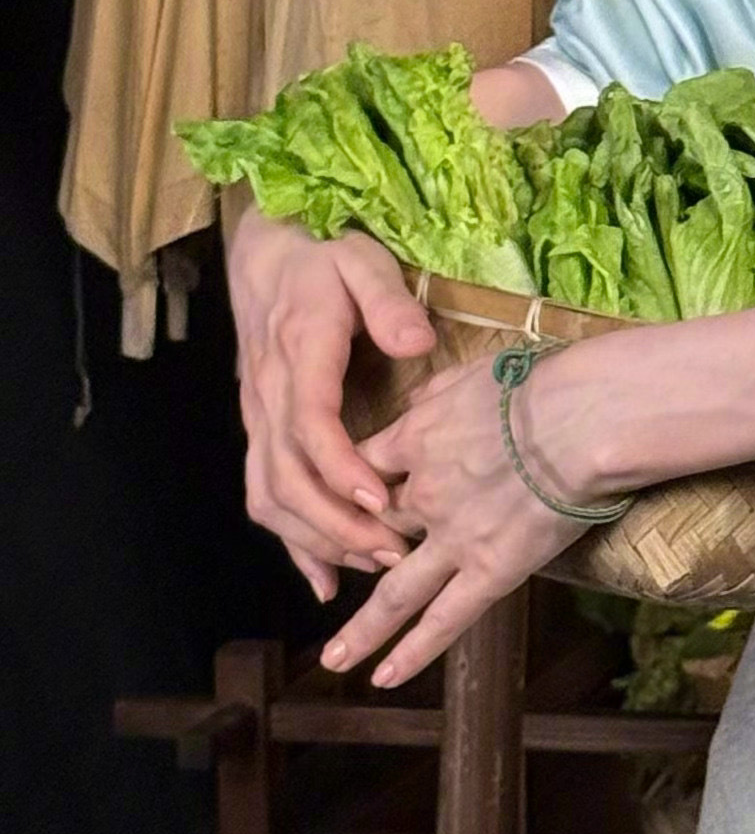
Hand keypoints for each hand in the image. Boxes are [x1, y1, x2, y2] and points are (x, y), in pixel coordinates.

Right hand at [227, 204, 436, 602]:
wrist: (263, 255)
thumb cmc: (321, 257)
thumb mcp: (361, 259)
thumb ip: (387, 300)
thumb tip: (418, 342)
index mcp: (299, 351)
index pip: (310, 423)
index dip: (341, 467)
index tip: (380, 499)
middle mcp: (269, 395)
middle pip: (287, 478)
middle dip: (336, 524)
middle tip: (392, 550)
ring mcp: (259, 419)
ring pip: (271, 497)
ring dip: (317, 539)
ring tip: (372, 563)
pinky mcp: (260, 433)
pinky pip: (264, 497)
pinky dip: (292, 542)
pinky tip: (325, 578)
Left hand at [320, 355, 583, 688]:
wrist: (584, 415)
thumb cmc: (540, 381)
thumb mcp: (471, 370)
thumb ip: (434, 393)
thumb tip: (415, 402)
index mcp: (416, 438)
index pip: (364, 467)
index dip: (350, 484)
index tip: (340, 497)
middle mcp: (424, 494)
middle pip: (373, 528)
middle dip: (351, 554)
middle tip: (332, 580)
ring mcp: (454, 538)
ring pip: (394, 593)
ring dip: (362, 630)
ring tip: (335, 658)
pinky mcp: (491, 569)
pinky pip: (445, 619)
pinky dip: (413, 651)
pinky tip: (385, 676)